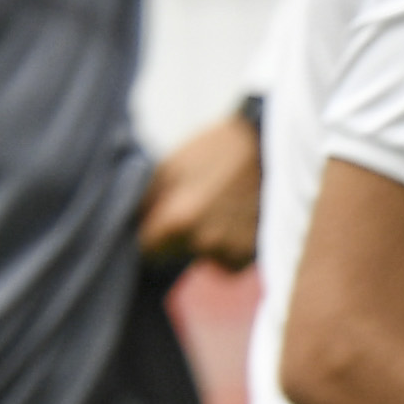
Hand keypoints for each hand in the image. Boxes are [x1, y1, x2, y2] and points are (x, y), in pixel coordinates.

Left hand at [138, 108, 264, 268]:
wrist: (274, 143)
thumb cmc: (216, 150)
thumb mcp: (170, 167)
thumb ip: (145, 202)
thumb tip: (128, 224)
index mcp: (178, 222)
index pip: (146, 248)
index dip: (149, 232)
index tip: (157, 217)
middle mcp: (205, 243)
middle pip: (174, 254)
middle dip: (175, 237)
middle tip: (193, 205)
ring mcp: (233, 250)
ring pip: (204, 256)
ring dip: (206, 240)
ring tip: (220, 206)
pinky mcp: (255, 253)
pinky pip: (230, 259)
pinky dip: (230, 244)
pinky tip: (237, 217)